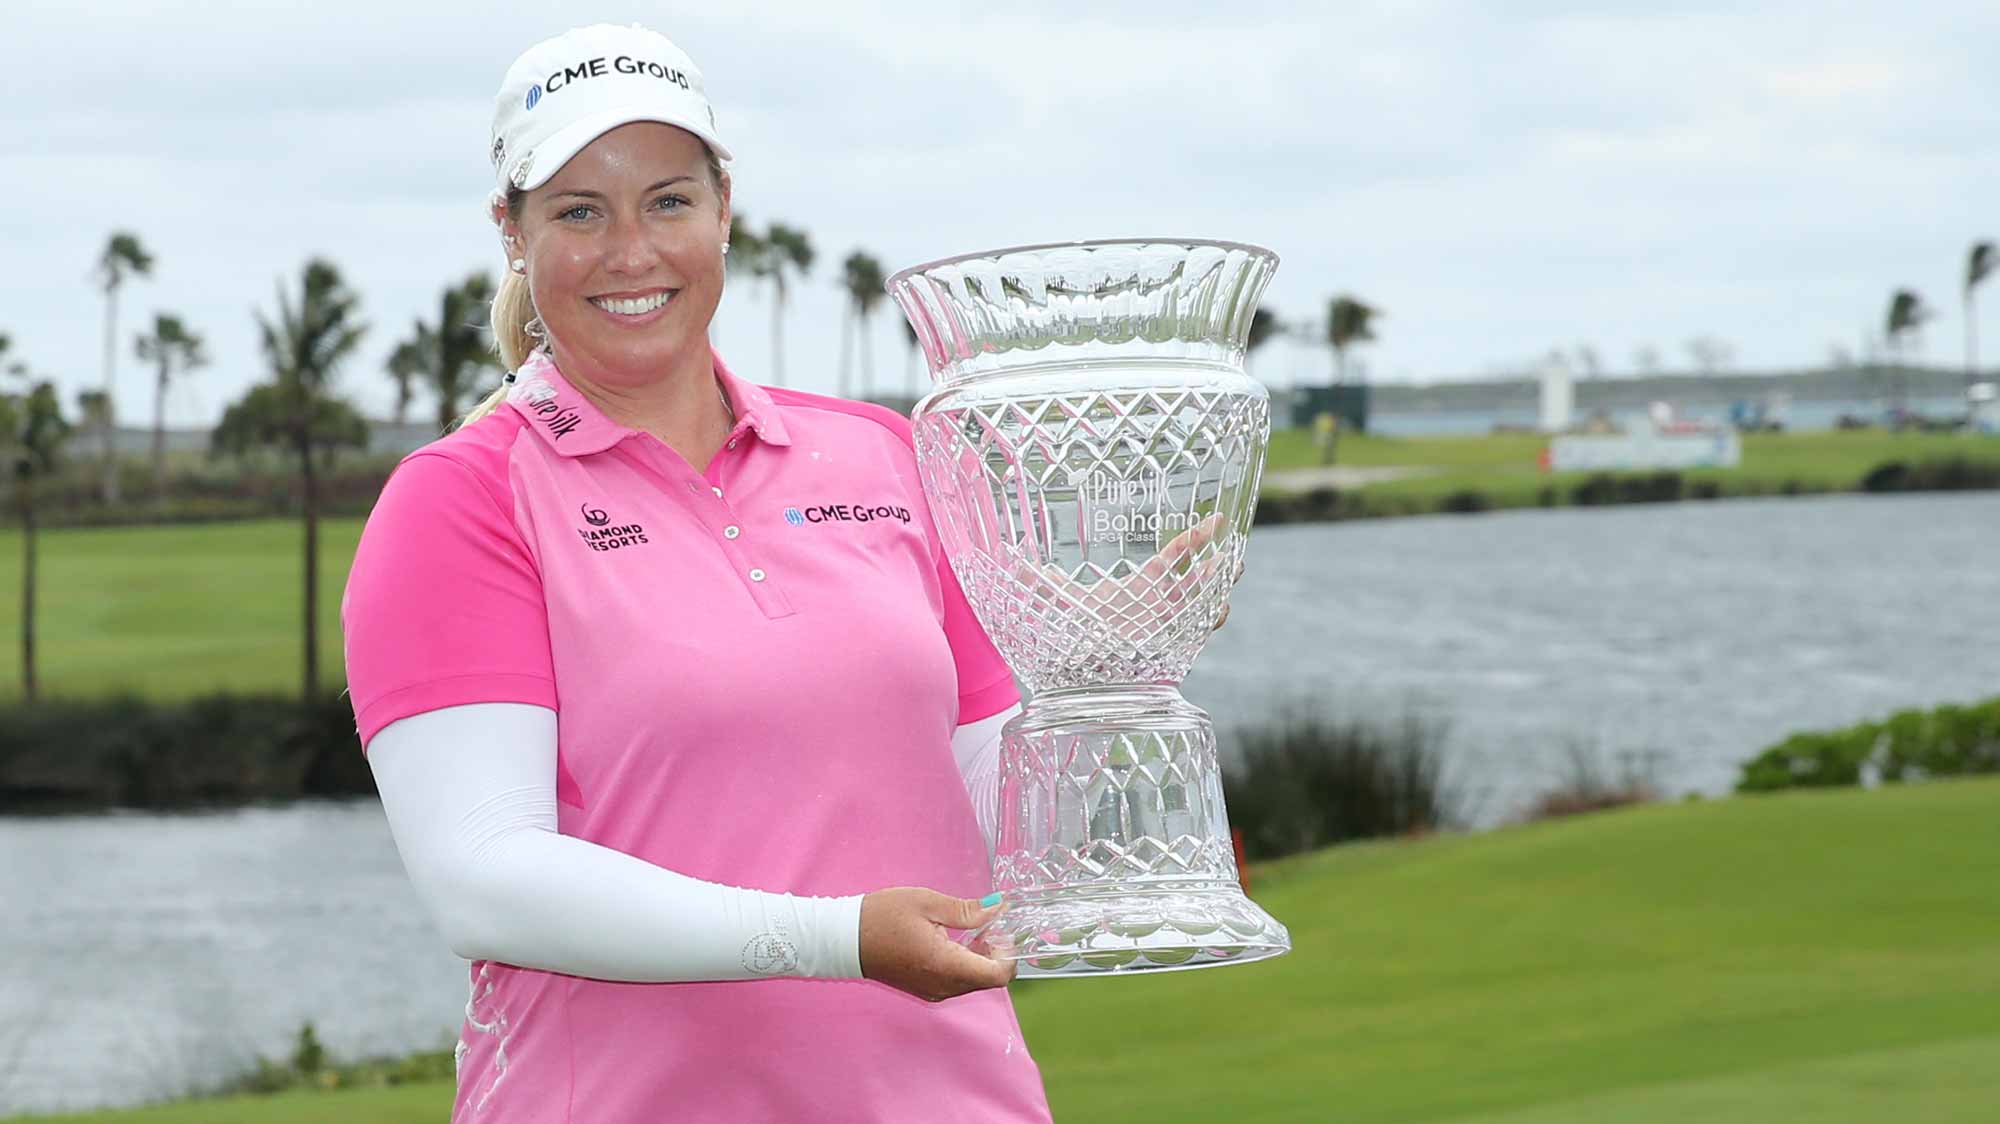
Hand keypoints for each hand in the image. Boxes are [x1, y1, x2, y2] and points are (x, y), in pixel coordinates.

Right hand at [858, 888, 1014, 1001]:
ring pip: (973, 981)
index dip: (1009, 954)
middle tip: (989, 923)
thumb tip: (999, 908)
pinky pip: (957, 982)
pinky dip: (965, 964)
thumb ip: (967, 911)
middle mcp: (943, 986)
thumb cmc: (883, 916)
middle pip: (988, 979)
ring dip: (981, 958)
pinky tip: (955, 940)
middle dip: (997, 953)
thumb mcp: (928, 903)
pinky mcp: (925, 990)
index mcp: (946, 966)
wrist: (845, 939)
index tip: (1003, 929)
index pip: (998, 975)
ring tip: (971, 927)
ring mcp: (933, 991)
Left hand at [1007, 513, 1238, 641]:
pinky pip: (1197, 631)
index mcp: (1144, 585)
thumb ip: (1043, 583)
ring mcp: (1168, 624)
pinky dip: (1209, 619)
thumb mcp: (1061, 601)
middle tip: (1237, 553)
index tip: (1216, 520)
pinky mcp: (1170, 645)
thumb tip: (1013, 560)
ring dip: (1220, 591)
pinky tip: (1217, 607)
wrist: (1079, 669)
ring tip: (1233, 573)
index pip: (1175, 556)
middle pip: (1200, 580)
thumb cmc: (1075, 632)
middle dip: (1221, 567)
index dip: (1196, 537)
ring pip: (1203, 604)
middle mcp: (1161, 602)